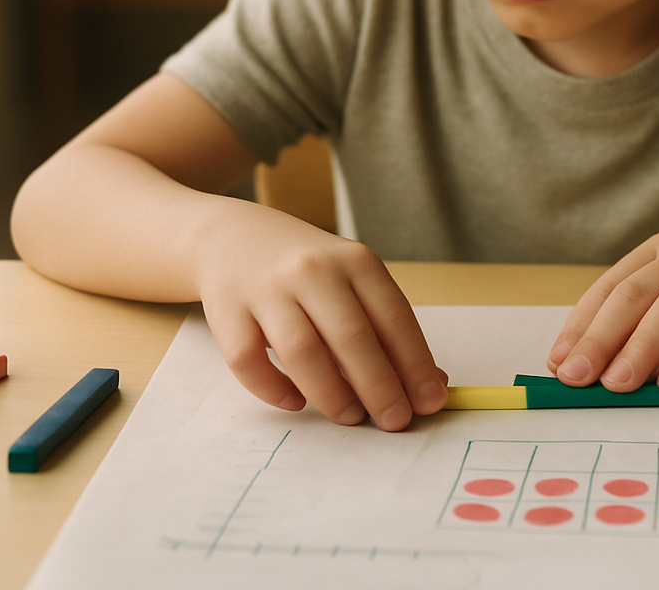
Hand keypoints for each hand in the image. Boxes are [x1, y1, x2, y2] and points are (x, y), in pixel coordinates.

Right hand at [195, 199, 447, 429]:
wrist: (234, 235)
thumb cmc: (309, 269)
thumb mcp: (354, 279)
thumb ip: (387, 326)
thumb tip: (431, 384)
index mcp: (356, 261)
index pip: (394, 317)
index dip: (415, 364)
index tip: (430, 402)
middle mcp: (313, 270)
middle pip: (352, 337)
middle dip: (380, 387)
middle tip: (395, 422)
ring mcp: (267, 289)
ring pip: (303, 352)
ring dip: (332, 394)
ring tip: (350, 417)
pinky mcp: (227, 311)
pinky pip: (248, 361)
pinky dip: (274, 390)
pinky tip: (295, 402)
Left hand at [546, 232, 658, 391]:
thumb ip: (634, 336)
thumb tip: (581, 373)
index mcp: (652, 253)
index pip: (605, 289)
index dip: (579, 328)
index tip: (558, 363)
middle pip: (628, 294)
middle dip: (598, 339)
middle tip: (576, 377)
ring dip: (638, 348)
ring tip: (617, 383)